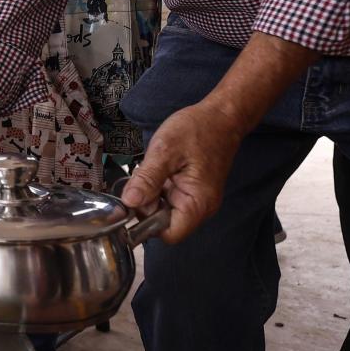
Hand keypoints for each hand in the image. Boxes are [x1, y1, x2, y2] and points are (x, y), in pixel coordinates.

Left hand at [117, 101, 246, 243]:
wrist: (220, 116)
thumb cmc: (198, 130)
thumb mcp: (165, 151)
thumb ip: (147, 179)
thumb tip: (129, 203)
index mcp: (197, 203)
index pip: (169, 234)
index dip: (147, 223)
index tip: (134, 201)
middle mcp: (201, 207)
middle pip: (164, 223)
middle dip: (147, 203)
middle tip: (143, 176)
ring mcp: (197, 199)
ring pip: (164, 209)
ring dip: (152, 193)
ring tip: (154, 168)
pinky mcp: (192, 191)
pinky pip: (168, 197)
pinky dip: (158, 186)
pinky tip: (160, 168)